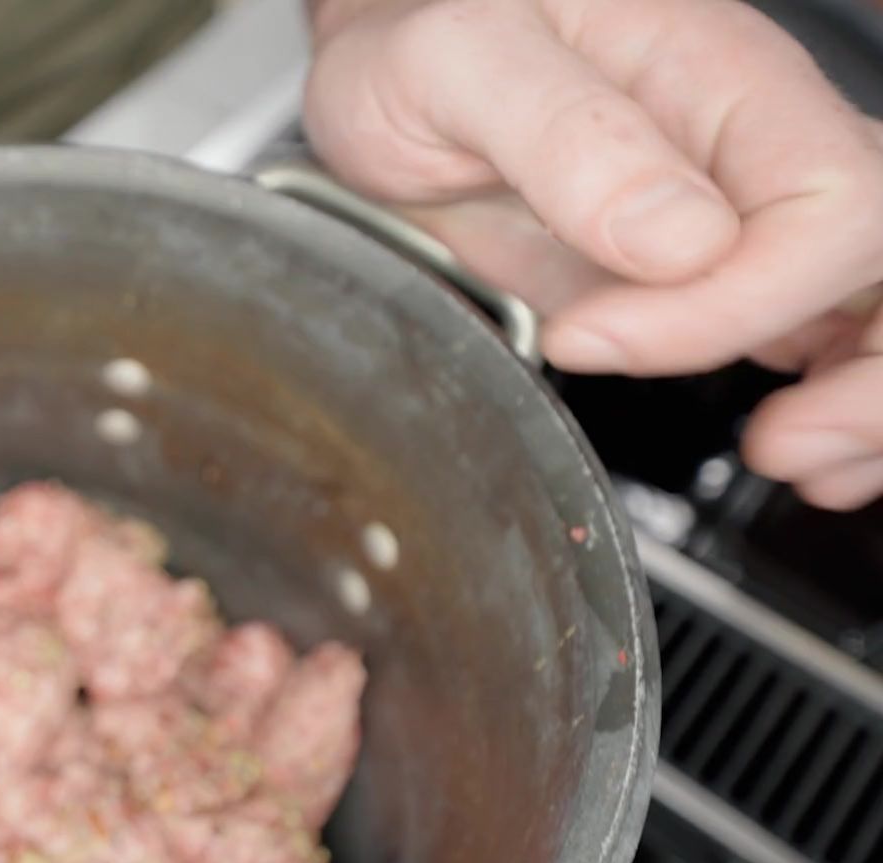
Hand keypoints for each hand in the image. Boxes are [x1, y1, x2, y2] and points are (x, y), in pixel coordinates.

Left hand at [306, 0, 882, 507]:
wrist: (388, 62)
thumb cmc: (421, 33)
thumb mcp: (454, 60)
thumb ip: (563, 135)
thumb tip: (676, 236)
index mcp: (725, 77)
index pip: (827, 204)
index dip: (735, 302)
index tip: (591, 336)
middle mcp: (761, 148)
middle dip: (870, 375)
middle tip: (774, 444)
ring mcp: (749, 216)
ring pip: (878, 310)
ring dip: (865, 407)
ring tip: (787, 459)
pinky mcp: (716, 277)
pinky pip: (826, 341)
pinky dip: (833, 412)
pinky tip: (791, 452)